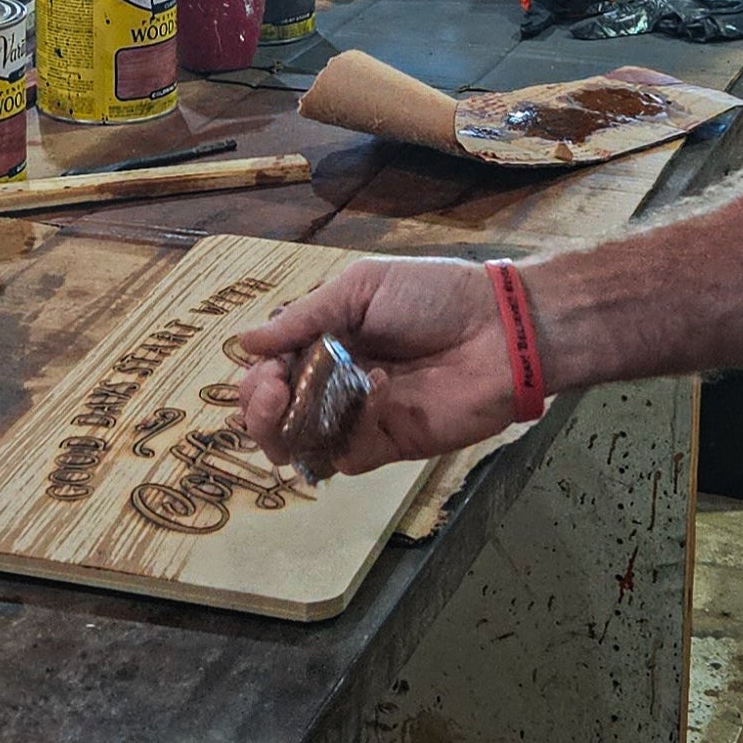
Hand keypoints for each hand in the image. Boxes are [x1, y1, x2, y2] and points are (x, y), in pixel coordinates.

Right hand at [235, 256, 520, 476]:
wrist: (498, 330)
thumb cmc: (432, 296)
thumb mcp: (361, 287)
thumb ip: (305, 317)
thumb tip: (244, 342)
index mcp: (325, 340)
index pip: (269, 368)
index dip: (256, 374)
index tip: (266, 367)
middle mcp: (333, 382)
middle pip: (274, 413)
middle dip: (256, 407)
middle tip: (270, 391)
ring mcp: (357, 418)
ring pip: (298, 444)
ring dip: (278, 431)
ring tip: (284, 405)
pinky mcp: (384, 445)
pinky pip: (341, 455)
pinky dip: (335, 436)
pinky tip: (364, 399)